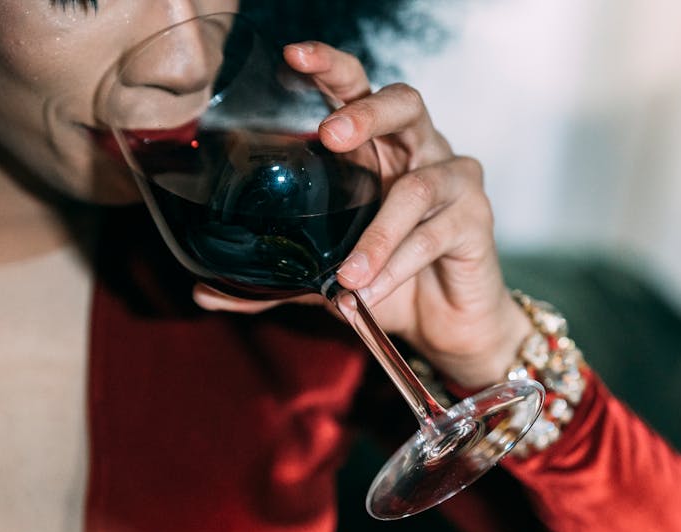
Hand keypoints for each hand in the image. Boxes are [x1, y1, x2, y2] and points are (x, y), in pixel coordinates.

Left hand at [194, 42, 530, 388]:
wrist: (445, 326)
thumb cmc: (389, 282)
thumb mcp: (323, 278)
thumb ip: (275, 280)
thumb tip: (203, 294)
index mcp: (380, 149)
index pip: (357, 89)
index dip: (330, 67)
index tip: (293, 56)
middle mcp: (420, 152)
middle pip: (405, 103)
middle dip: (367, 112)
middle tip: (331, 135)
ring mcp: (455, 182)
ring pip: (419, 186)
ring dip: (378, 233)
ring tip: (346, 276)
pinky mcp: (477, 221)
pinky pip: (434, 235)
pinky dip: (398, 266)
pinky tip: (370, 292)